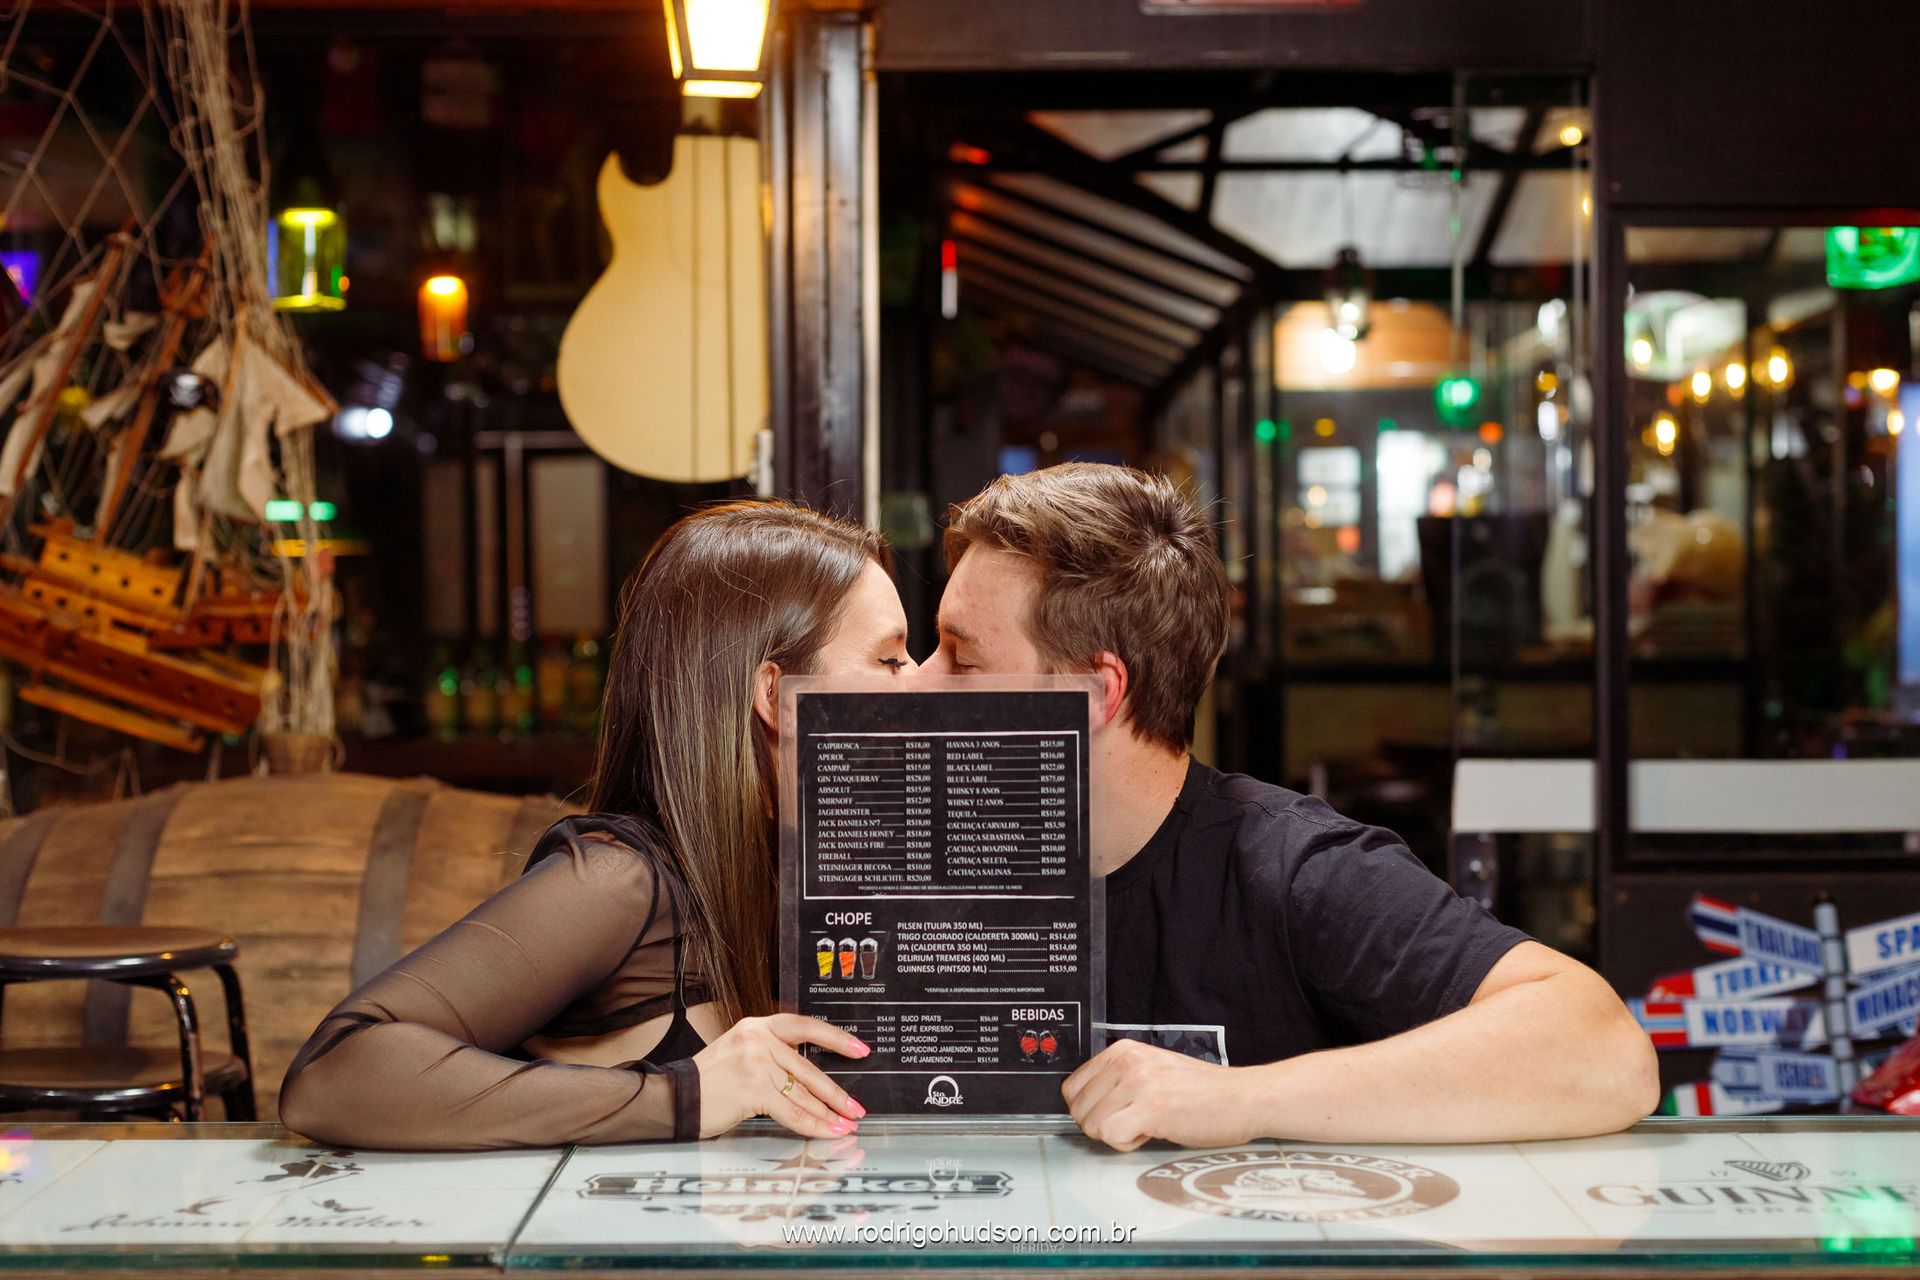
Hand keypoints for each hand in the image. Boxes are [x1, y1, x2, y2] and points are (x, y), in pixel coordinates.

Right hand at [692, 1014, 869, 1138]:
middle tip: (856, 1106)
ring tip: (846, 1124)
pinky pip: (791, 1110)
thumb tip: (810, 1081)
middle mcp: (758, 1039)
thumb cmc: (708, 1082)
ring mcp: (756, 1062)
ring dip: (829, 1113)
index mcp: (758, 1026)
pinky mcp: (753, 1087)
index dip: (837, 1038)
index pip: (806, 1026)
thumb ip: (771, 1057)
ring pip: (803, 1092)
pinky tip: (827, 1131)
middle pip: (809, 1068)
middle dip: (836, 1092)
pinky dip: (812, 1125)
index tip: (860, 1049)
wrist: (675, 1097)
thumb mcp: (740, 1054)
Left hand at [1061, 1038, 1252, 1150]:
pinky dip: (1127, 1144)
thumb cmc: (1203, 1092)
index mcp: (1123, 1050)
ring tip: (1146, 1126)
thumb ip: (1120, 1080)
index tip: (1113, 1115)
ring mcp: (1138, 1083)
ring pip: (1091, 1124)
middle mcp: (1127, 1061)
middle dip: (1101, 1125)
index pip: (1073, 1087)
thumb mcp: (1153, 1070)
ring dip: (1116, 1136)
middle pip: (1078, 1109)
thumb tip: (1087, 1103)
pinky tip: (1150, 1134)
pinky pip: (1110, 1135)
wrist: (1243, 1098)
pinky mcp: (1150, 1108)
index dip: (1090, 1110)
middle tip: (1133, 1123)